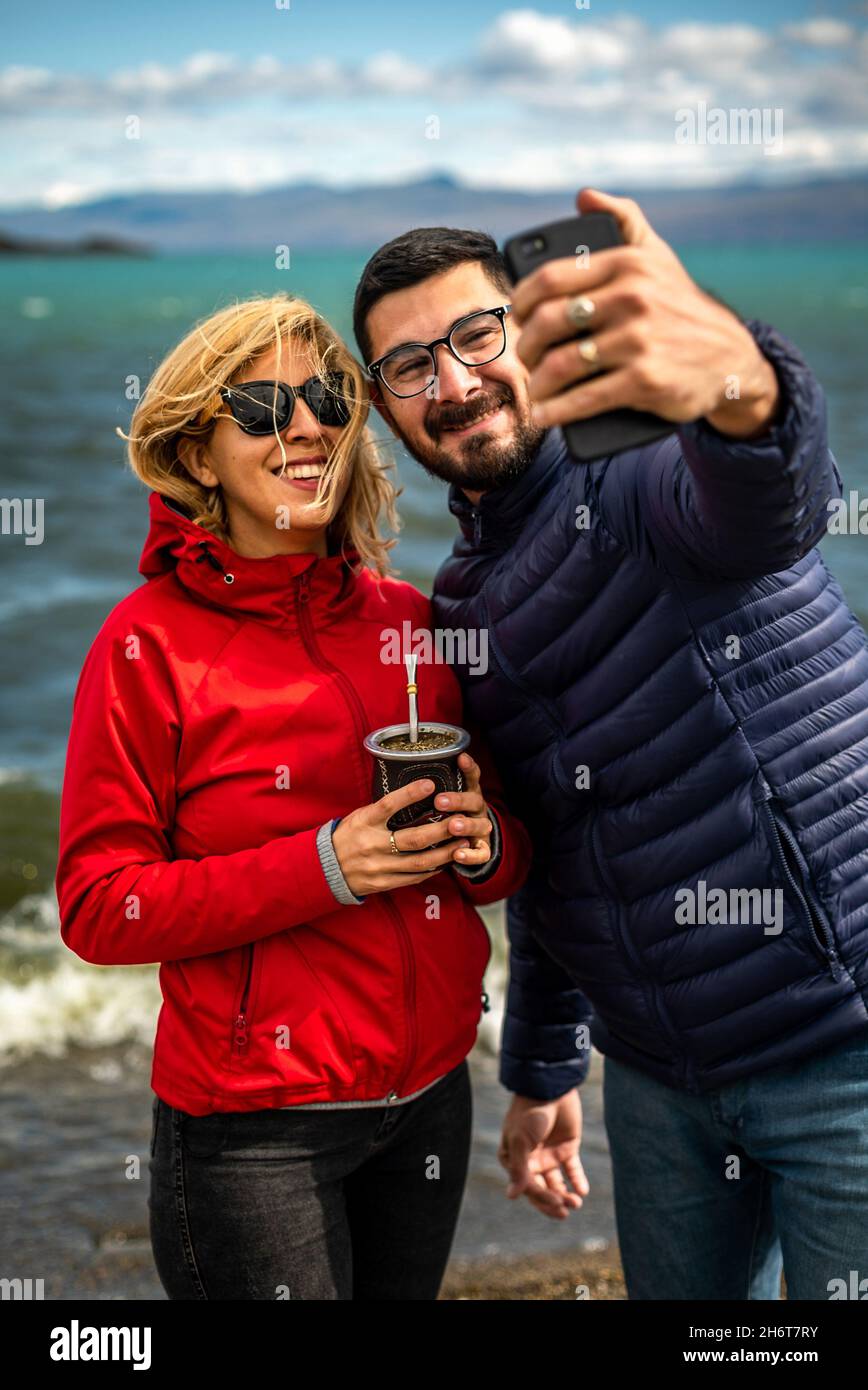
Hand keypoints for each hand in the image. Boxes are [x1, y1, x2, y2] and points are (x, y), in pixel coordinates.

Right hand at [331, 776, 473, 897]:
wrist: (325, 869)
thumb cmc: (347, 836)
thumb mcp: (360, 817)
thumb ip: (383, 810)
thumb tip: (415, 793)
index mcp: (364, 822)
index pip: (388, 805)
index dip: (410, 794)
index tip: (431, 784)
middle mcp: (372, 845)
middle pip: (414, 838)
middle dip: (442, 830)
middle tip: (462, 821)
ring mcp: (378, 867)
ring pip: (419, 862)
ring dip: (445, 853)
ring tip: (463, 843)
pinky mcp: (383, 884)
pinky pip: (413, 878)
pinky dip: (432, 869)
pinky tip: (446, 861)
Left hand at [433, 751, 493, 870]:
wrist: (468, 839)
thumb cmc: (443, 813)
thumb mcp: (440, 797)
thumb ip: (427, 791)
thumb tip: (398, 771)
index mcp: (468, 792)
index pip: (472, 776)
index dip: (468, 767)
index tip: (460, 758)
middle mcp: (477, 808)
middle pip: (474, 800)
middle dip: (458, 800)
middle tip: (440, 801)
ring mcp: (482, 828)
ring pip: (480, 825)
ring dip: (467, 825)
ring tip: (453, 826)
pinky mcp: (483, 849)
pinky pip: (481, 854)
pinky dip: (471, 855)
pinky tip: (458, 855)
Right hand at [498, 1089, 589, 1219]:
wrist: (551, 1087)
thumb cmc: (530, 1112)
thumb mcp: (521, 1140)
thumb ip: (519, 1169)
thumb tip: (511, 1196)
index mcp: (514, 1158)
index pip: (527, 1186)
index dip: (541, 1197)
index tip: (555, 1201)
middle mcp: (530, 1160)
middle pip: (542, 1189)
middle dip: (553, 1202)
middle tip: (566, 1211)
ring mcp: (549, 1154)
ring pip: (557, 1183)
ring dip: (566, 1194)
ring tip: (577, 1202)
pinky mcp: (567, 1148)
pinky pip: (572, 1170)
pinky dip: (578, 1181)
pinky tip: (583, 1190)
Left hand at [511, 186, 779, 439]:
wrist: (730, 356)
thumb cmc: (680, 305)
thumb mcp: (658, 255)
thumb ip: (623, 219)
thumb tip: (584, 196)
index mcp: (626, 264)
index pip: (550, 277)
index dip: (522, 301)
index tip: (518, 317)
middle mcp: (632, 298)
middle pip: (549, 323)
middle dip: (526, 347)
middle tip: (525, 359)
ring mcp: (638, 340)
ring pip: (561, 364)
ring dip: (537, 383)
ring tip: (535, 390)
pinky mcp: (644, 381)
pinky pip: (584, 398)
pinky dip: (556, 411)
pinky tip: (544, 414)